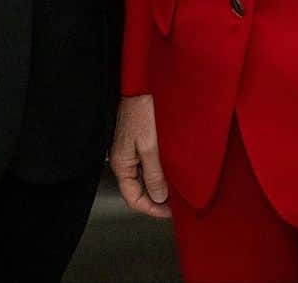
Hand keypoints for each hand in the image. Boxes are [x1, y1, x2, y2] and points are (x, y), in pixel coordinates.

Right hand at [109, 94, 171, 218]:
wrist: (139, 86)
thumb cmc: (141, 111)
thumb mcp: (150, 145)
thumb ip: (154, 173)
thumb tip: (159, 197)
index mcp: (122, 165)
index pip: (133, 199)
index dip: (152, 209)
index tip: (170, 213)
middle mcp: (123, 161)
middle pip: (137, 190)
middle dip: (155, 199)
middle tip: (175, 204)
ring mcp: (128, 151)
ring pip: (142, 178)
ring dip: (157, 186)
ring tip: (175, 190)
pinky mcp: (135, 141)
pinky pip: (144, 164)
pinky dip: (156, 172)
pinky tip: (169, 171)